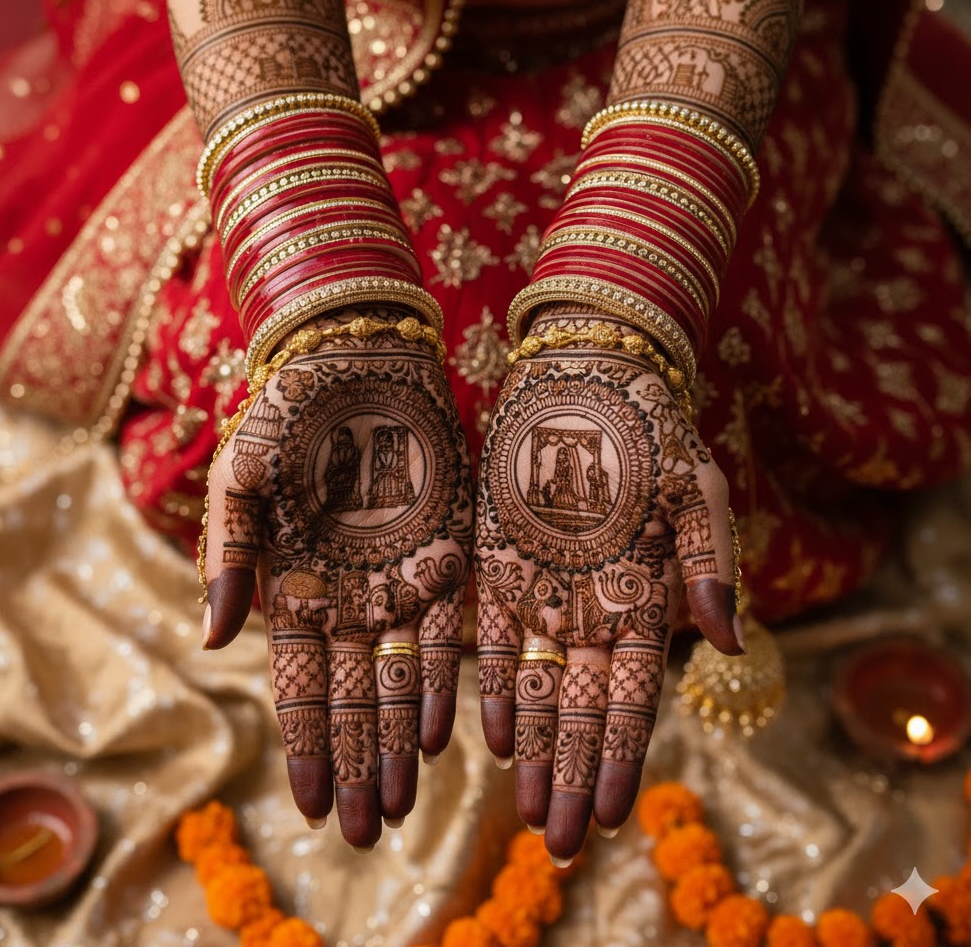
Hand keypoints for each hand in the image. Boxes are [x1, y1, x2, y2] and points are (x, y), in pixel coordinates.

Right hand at [202, 309, 472, 847]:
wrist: (356, 356)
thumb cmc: (287, 410)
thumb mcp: (242, 476)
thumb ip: (229, 555)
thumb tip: (216, 639)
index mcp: (294, 585)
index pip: (298, 686)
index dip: (305, 745)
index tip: (309, 807)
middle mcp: (348, 595)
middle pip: (353, 698)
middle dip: (357, 764)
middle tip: (365, 833)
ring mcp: (398, 577)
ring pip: (401, 676)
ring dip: (401, 739)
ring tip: (405, 803)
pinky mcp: (447, 550)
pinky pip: (449, 627)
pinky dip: (446, 677)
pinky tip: (448, 729)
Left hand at [475, 304, 743, 860]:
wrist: (588, 374)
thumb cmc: (652, 428)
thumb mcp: (696, 489)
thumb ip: (713, 562)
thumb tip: (730, 642)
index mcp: (643, 596)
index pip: (632, 694)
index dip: (620, 753)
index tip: (610, 813)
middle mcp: (591, 605)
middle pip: (579, 706)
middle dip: (570, 774)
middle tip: (558, 844)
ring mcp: (542, 587)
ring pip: (534, 684)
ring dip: (532, 749)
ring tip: (524, 812)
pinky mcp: (496, 560)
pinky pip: (489, 634)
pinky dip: (489, 683)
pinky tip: (488, 734)